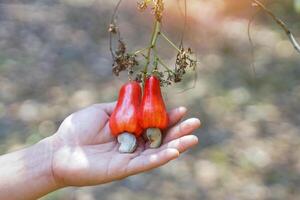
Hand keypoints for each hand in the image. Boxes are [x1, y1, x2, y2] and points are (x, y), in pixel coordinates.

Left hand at [50, 102, 200, 186]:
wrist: (59, 149)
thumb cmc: (78, 128)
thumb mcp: (103, 111)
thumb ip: (122, 106)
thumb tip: (139, 93)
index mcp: (130, 130)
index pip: (154, 124)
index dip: (169, 117)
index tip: (182, 109)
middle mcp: (134, 144)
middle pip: (161, 138)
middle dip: (179, 131)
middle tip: (195, 122)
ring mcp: (130, 157)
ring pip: (158, 152)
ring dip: (177, 145)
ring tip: (194, 137)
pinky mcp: (123, 169)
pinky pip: (145, 164)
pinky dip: (160, 158)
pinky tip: (175, 151)